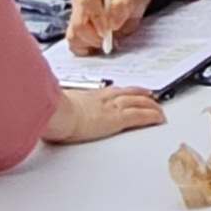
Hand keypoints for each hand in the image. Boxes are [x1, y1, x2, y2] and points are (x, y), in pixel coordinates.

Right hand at [43, 83, 165, 147]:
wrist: (57, 113)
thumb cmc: (53, 111)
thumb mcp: (56, 105)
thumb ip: (59, 107)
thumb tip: (51, 110)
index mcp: (89, 96)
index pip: (111, 91)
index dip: (122, 91)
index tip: (127, 91)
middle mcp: (103, 99)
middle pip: (127, 94)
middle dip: (140, 94)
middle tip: (150, 96)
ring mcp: (112, 108)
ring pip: (137, 102)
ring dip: (150, 104)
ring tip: (158, 108)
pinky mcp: (118, 119)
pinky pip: (139, 116)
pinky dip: (151, 116)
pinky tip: (159, 118)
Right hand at [66, 0, 158, 53]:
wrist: (126, 3)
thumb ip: (121, 7)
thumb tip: (111, 24)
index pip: (86, 3)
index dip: (96, 19)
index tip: (108, 30)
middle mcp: (78, 1)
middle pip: (77, 24)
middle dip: (94, 37)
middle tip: (109, 40)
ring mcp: (74, 16)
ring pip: (73, 36)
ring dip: (90, 44)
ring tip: (105, 41)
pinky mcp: (75, 30)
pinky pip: (73, 44)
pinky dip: (84, 49)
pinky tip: (96, 46)